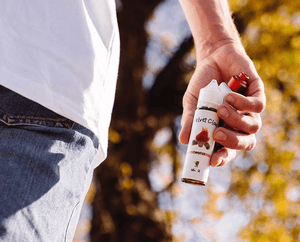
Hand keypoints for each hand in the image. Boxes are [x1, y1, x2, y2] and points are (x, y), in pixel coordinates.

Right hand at [179, 42, 265, 166]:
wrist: (212, 58)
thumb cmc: (202, 84)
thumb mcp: (192, 103)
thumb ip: (190, 120)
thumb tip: (184, 140)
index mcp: (225, 128)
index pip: (228, 150)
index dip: (222, 158)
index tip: (212, 160)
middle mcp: (240, 123)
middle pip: (246, 143)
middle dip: (233, 143)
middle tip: (218, 135)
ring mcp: (250, 110)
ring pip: (253, 127)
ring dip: (235, 120)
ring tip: (219, 108)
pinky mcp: (257, 93)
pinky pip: (257, 106)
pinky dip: (243, 104)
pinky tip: (228, 96)